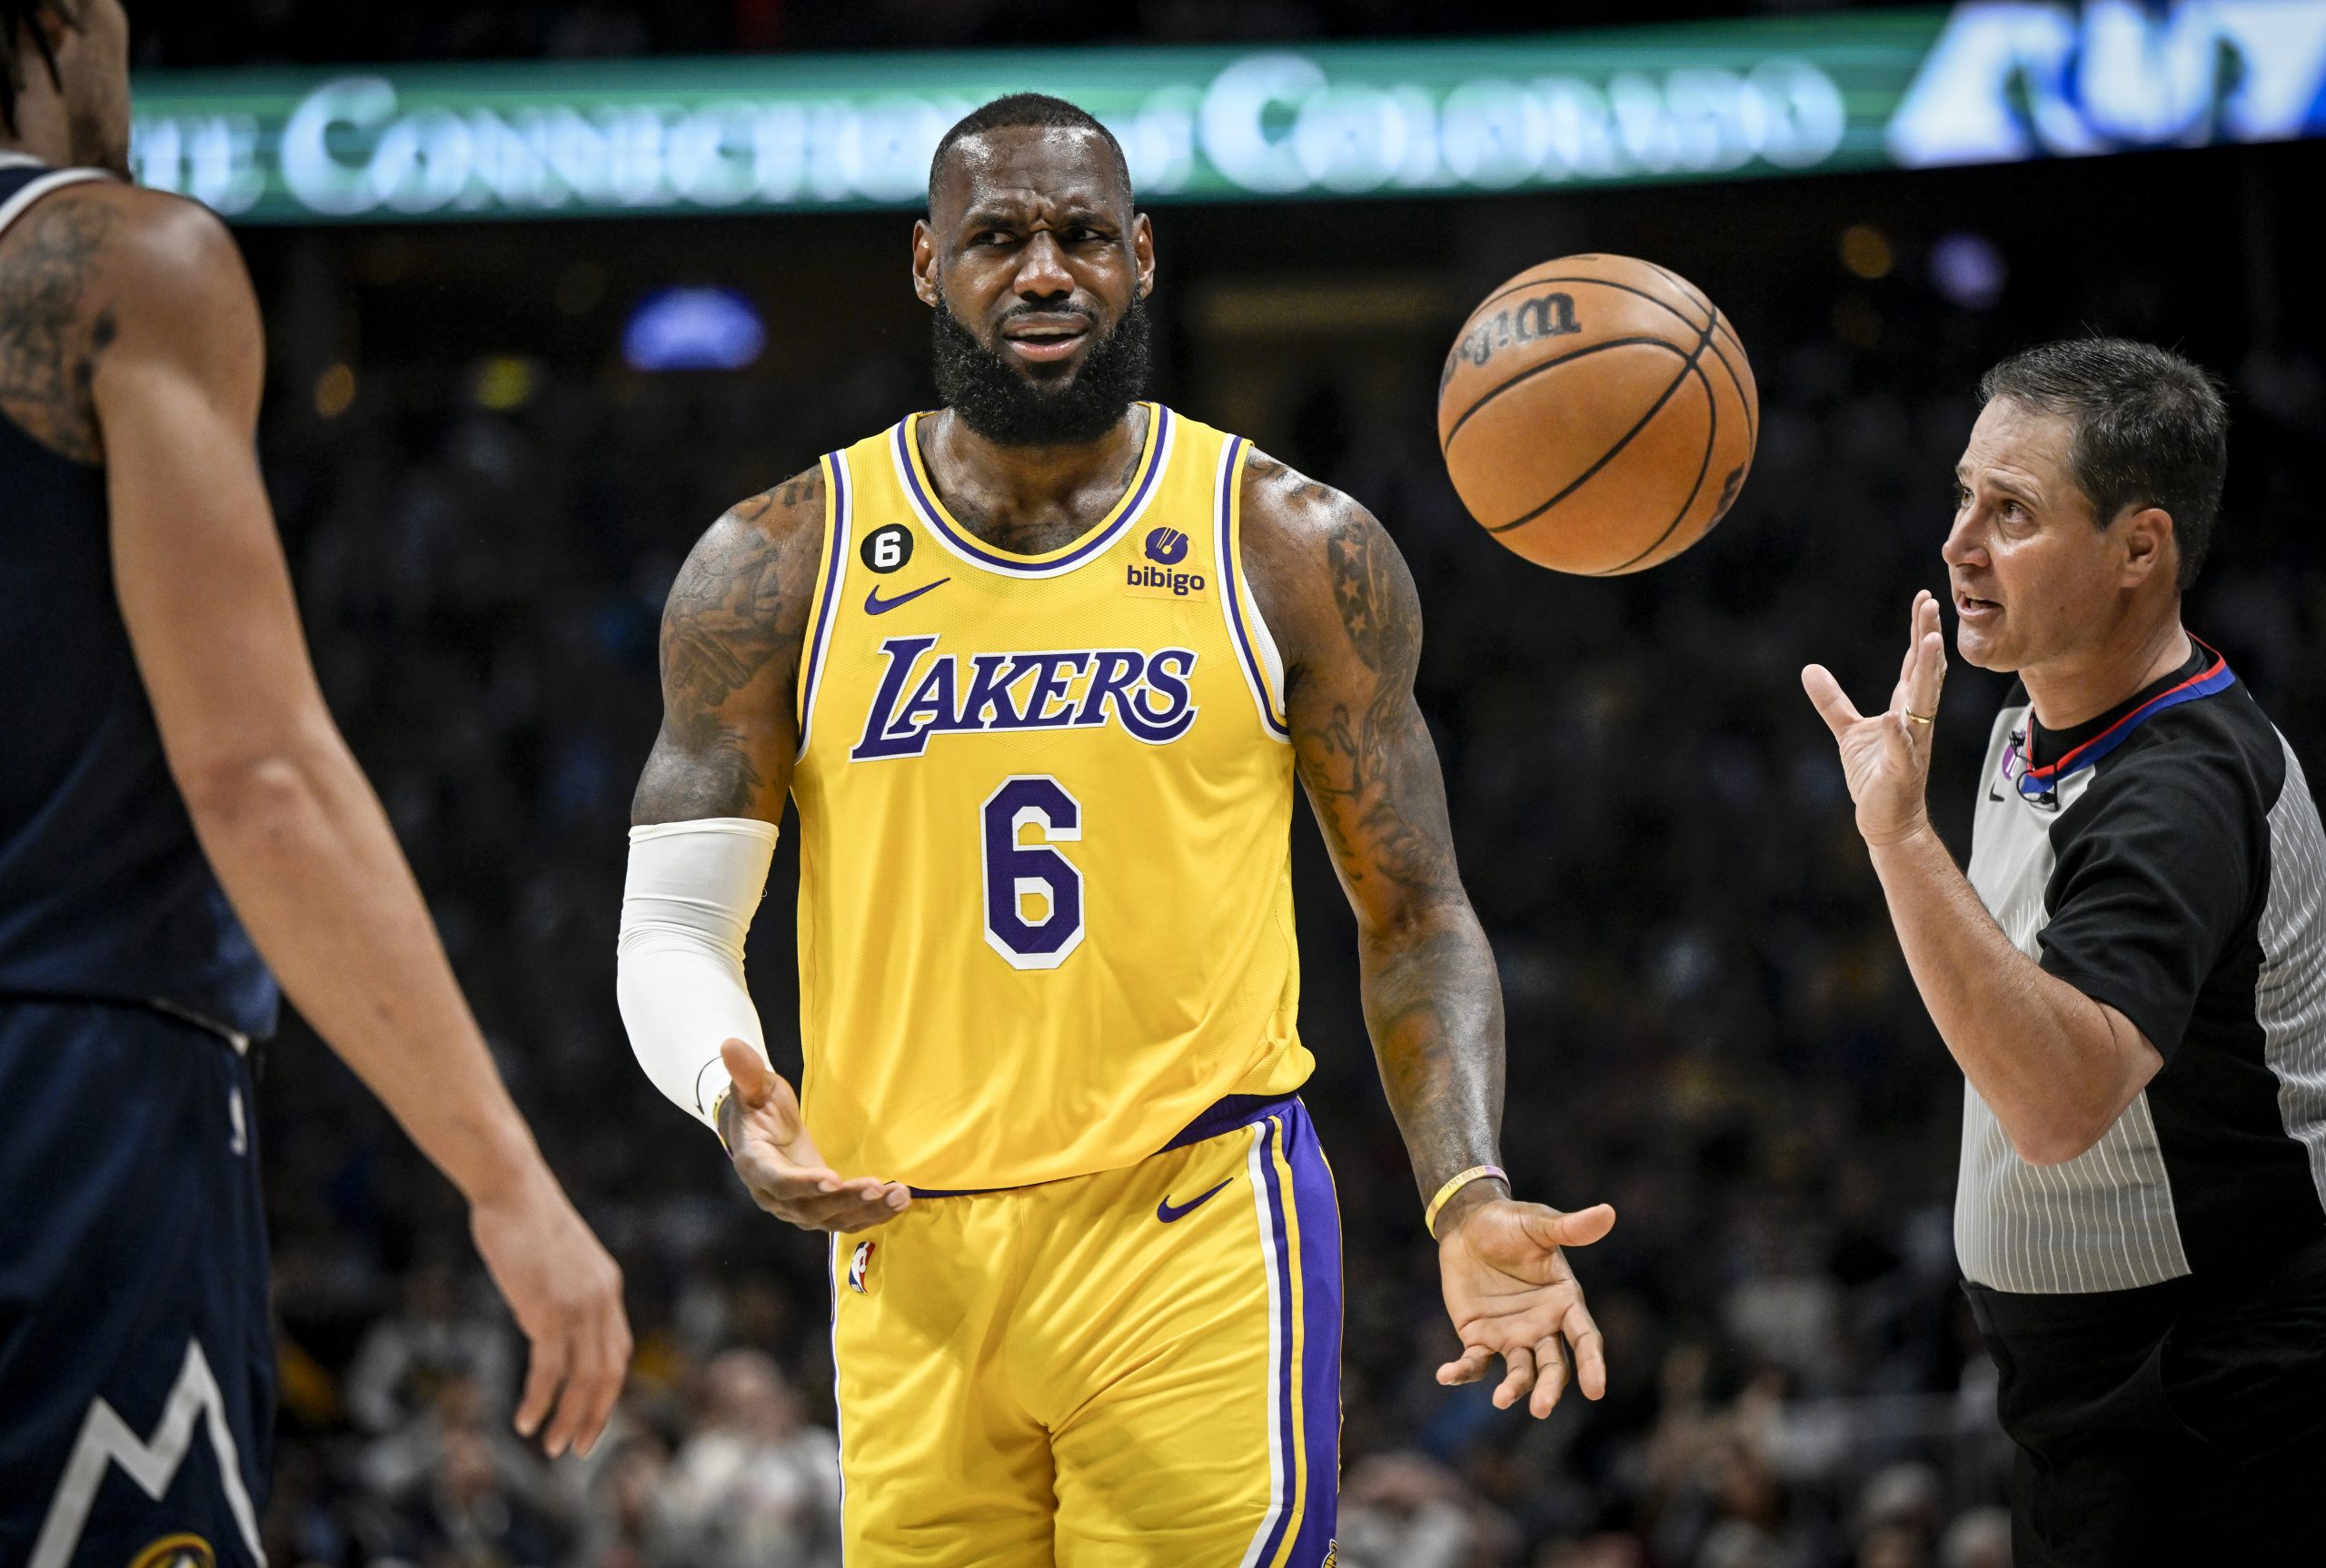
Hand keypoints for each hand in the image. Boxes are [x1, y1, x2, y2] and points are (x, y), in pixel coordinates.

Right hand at [468, 1173, 630, 1458]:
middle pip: (608, 1375)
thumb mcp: (558, 1260)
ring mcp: (578, 1306)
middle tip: (575, 1449)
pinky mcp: (548, 1311)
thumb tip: (548, 1322)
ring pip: (583, 1380)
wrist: (513, 1189)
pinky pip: (549, 1371)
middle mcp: (602, 1299)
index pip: (618, 1353)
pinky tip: (524, 1421)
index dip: (607, 1392)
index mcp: (608, 1287)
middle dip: (593, 1417)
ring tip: (550, 1446)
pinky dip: (538, 1401)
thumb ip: (565, 1291)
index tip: (590, 1419)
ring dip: (567, 1419)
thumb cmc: (525, 1219)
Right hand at [718, 1038, 910, 1232]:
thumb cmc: (757, 1106)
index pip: (779, 1181)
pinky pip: (844, 1220)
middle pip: (809, 1208)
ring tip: (899, 1197)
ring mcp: (796, 1207)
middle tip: (878, 1188)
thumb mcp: (753, 1087)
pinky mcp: (817, 1209)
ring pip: (831, 1219)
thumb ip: (746, 1072)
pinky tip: (898, 1203)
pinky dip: (872, 1215)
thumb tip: (729, 1044)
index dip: (804, 1183)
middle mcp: (773, 1196)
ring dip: (867, 1211)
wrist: (758, 1132)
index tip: (833, 1179)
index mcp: (756, 1166)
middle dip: (845, 1200)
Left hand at [1436, 1192, 1614, 1417]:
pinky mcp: (1479, 1337)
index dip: (1592, 1364)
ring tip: (1501, 1399)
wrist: (1468, 1225)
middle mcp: (1543, 1326)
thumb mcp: (1539, 1224)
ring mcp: (1512, 1336)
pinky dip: (1462, 1372)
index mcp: (1565, 1302)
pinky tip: (1445, 1375)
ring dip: (1513, 1388)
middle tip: (1542, 1408)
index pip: (1585, 1339)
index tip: (1596, 1390)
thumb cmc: (1510, 1223)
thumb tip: (1608, 1213)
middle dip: (1550, 1388)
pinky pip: (1474, 1362)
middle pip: (1553, 1366)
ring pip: (1519, 1371)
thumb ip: (1570, 1228)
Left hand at [1802, 590, 1946, 846]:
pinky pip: (1901, 748)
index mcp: (1906, 709)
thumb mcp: (1849, 730)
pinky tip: (1894, 718)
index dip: (1920, 632)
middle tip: (1932, 605)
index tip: (1925, 600)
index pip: (1916, 663)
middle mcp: (1915, 721)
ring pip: (1923, 703)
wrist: (1888, 819)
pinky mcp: (1901, 769)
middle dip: (1928, 638)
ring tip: (1931, 643)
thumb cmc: (1875, 774)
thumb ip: (1832, 700)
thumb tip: (1809, 669)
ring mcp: (1911, 743)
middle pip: (1925, 672)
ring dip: (1926, 673)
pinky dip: (1898, 733)